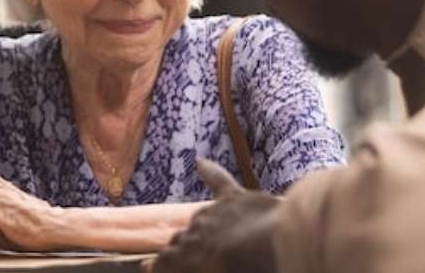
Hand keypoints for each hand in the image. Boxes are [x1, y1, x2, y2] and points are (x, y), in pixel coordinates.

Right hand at [147, 159, 280, 272]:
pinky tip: (200, 162)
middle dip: (182, 249)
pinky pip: (219, 181)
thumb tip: (172, 265)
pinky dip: (210, 171)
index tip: (151, 267)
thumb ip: (197, 269)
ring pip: (198, 219)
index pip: (163, 261)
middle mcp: (194, 232)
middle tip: (193, 260)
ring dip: (201, 229)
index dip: (159, 266)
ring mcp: (213, 213)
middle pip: (180, 240)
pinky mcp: (234, 198)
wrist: (273, 246)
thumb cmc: (245, 269)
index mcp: (187, 256)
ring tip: (212, 241)